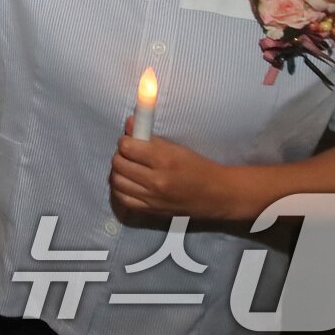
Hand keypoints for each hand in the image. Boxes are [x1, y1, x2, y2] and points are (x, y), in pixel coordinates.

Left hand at [110, 116, 234, 220]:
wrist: (217, 195)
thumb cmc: (199, 167)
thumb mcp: (177, 148)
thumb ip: (151, 138)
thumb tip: (129, 123)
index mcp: (164, 160)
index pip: (127, 147)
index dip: (125, 141)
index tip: (130, 140)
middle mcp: (156, 180)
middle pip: (118, 163)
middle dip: (120, 154)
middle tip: (128, 153)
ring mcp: (152, 198)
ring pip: (117, 181)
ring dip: (118, 171)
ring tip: (127, 167)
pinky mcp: (151, 211)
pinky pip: (123, 199)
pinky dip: (120, 189)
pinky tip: (128, 182)